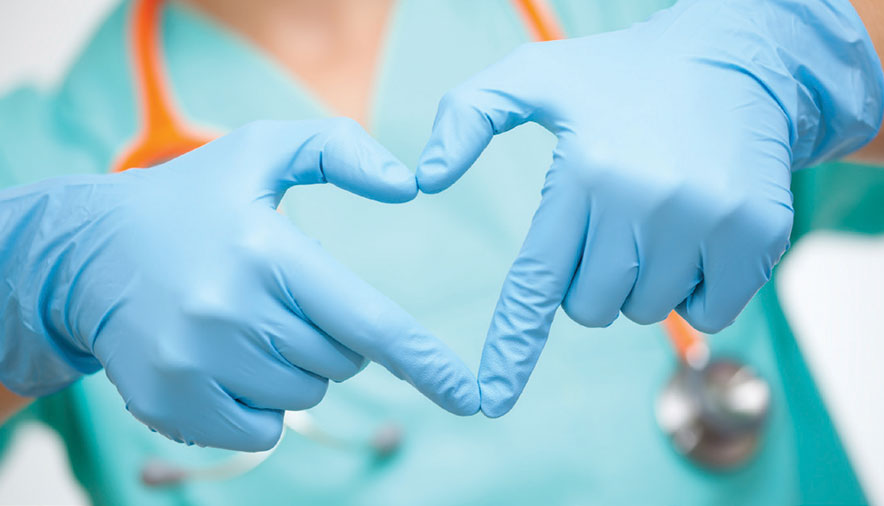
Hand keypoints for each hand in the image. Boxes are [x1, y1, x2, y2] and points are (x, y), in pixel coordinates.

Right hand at [0, 119, 479, 449]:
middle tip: (281, 297)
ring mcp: (195, 365)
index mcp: (263, 250)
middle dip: (331, 336)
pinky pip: (263, 431)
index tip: (465, 395)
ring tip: (246, 322)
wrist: (89, 255)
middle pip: (340, 362)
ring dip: (296, 366)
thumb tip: (408, 188)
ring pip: (305, 395)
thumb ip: (338, 150)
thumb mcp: (259, 151)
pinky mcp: (173, 404)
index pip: (364, 319)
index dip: (422, 360)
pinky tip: (226, 359)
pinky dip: (262, 404)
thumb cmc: (192, 200)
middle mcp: (228, 311)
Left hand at [416, 0, 883, 416]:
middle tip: (610, 220)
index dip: (513, 345)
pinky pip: (708, 313)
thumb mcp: (536, 74)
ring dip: (641, 280)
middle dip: (590, 279)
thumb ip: (468, 116)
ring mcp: (708, 219)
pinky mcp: (758, 233)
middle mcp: (645, 200)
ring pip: (645, 310)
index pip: (537, 281)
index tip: (493, 400)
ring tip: (657, 215)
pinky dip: (696, 290)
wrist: (737, 61)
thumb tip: (423, 180)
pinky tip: (697, 234)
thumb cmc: (623, 77)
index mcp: (585, 170)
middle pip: (592, 308)